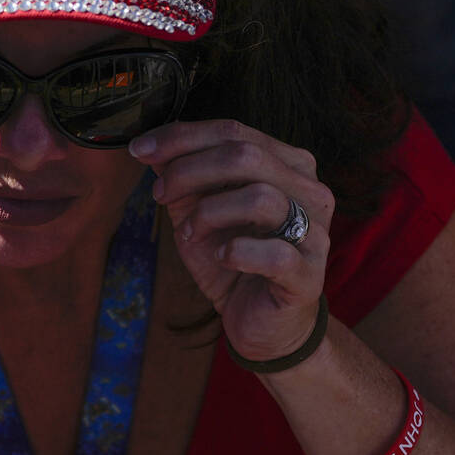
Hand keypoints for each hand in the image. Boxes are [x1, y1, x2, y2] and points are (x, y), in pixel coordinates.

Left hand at [129, 119, 333, 362]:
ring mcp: (315, 232)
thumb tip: (150, 144)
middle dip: (188, 170)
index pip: (233, 131)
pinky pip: (274, 253)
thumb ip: (182, 174)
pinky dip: (236, 252)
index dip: (181, 137)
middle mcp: (309, 191)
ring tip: (189, 233)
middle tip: (159, 195)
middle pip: (245, 155)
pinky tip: (221, 257)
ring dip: (209, 213)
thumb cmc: (231, 258)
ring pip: (261, 197)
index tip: (139, 150)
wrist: (261, 323)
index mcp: (287, 164)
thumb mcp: (198, 209)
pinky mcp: (309, 275)